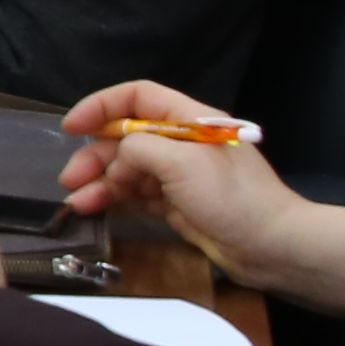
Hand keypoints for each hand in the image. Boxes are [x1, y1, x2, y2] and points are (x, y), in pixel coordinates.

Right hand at [60, 85, 344, 309]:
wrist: (274, 247)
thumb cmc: (233, 198)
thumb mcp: (182, 163)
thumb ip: (139, 149)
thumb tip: (119, 159)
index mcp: (190, 121)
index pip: (138, 98)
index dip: (102, 106)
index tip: (72, 127)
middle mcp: (182, 144)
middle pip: (126, 137)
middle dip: (95, 155)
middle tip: (71, 178)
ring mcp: (179, 177)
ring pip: (127, 170)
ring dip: (100, 183)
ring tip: (79, 202)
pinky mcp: (176, 206)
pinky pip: (136, 196)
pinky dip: (114, 201)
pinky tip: (94, 210)